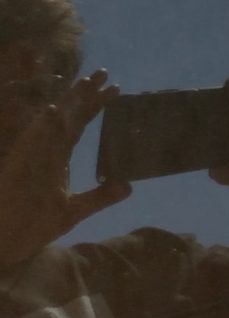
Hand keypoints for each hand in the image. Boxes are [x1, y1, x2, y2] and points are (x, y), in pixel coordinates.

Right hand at [0, 70, 128, 267]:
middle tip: (104, 73)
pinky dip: (43, 129)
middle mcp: (44, 155)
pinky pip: (31, 145)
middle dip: (85, 96)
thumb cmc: (34, 226)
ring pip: (52, 126)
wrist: (6, 245)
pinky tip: (55, 112)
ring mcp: (31, 161)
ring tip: (85, 84)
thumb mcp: (74, 210)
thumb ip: (100, 197)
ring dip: (68, 105)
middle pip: (68, 119)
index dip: (95, 107)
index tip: (115, 89)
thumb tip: (128, 185)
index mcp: (56, 161)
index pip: (78, 127)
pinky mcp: (18, 170)